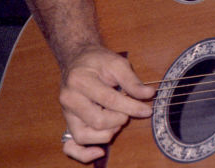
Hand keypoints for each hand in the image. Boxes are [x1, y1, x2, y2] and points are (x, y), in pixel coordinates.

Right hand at [59, 45, 154, 162]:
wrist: (77, 60)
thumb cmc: (97, 61)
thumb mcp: (116, 62)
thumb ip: (132, 80)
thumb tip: (148, 95)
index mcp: (80, 81)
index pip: (109, 100)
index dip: (131, 107)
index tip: (147, 110)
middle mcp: (69, 99)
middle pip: (97, 121)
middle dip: (120, 119)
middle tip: (129, 111)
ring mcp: (66, 113)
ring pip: (84, 136)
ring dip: (107, 134)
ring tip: (118, 120)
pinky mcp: (68, 123)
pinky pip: (71, 146)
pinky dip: (84, 154)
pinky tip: (100, 151)